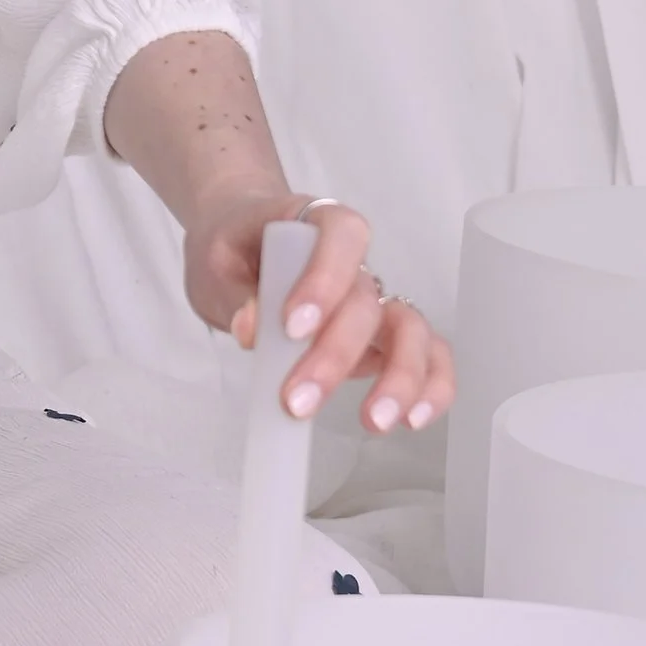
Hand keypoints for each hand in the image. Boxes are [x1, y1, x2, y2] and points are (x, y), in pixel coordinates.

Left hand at [184, 190, 454, 433]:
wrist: (238, 249)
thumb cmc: (230, 251)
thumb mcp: (214, 266)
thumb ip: (235, 295)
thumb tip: (252, 329)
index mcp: (314, 224)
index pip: (340, 236)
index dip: (325, 278)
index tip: (292, 326)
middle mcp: (355, 263)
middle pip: (365, 300)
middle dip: (336, 354)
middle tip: (297, 401)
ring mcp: (375, 301)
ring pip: (410, 329)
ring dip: (398, 377)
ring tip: (373, 421)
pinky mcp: (383, 338)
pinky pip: (427, 355)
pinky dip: (430, 385)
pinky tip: (412, 419)